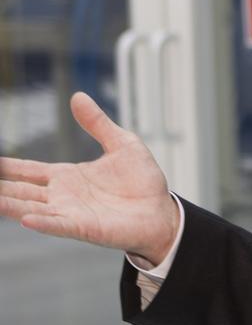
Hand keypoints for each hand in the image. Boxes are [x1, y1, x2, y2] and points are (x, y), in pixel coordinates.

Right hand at [0, 91, 178, 264]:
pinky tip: (25, 217)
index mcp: (66, 176)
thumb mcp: (121, 143)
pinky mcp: (85, 228)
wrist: (162, 210)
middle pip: (21, 190)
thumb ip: (97, 123)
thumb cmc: (142, 181)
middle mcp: (62, 196)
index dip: (7, 167)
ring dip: (9, 204)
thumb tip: (77, 96)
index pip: (27, 170)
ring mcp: (70, 213)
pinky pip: (59, 225)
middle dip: (0, 187)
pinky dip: (42, 222)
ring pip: (31, 208)